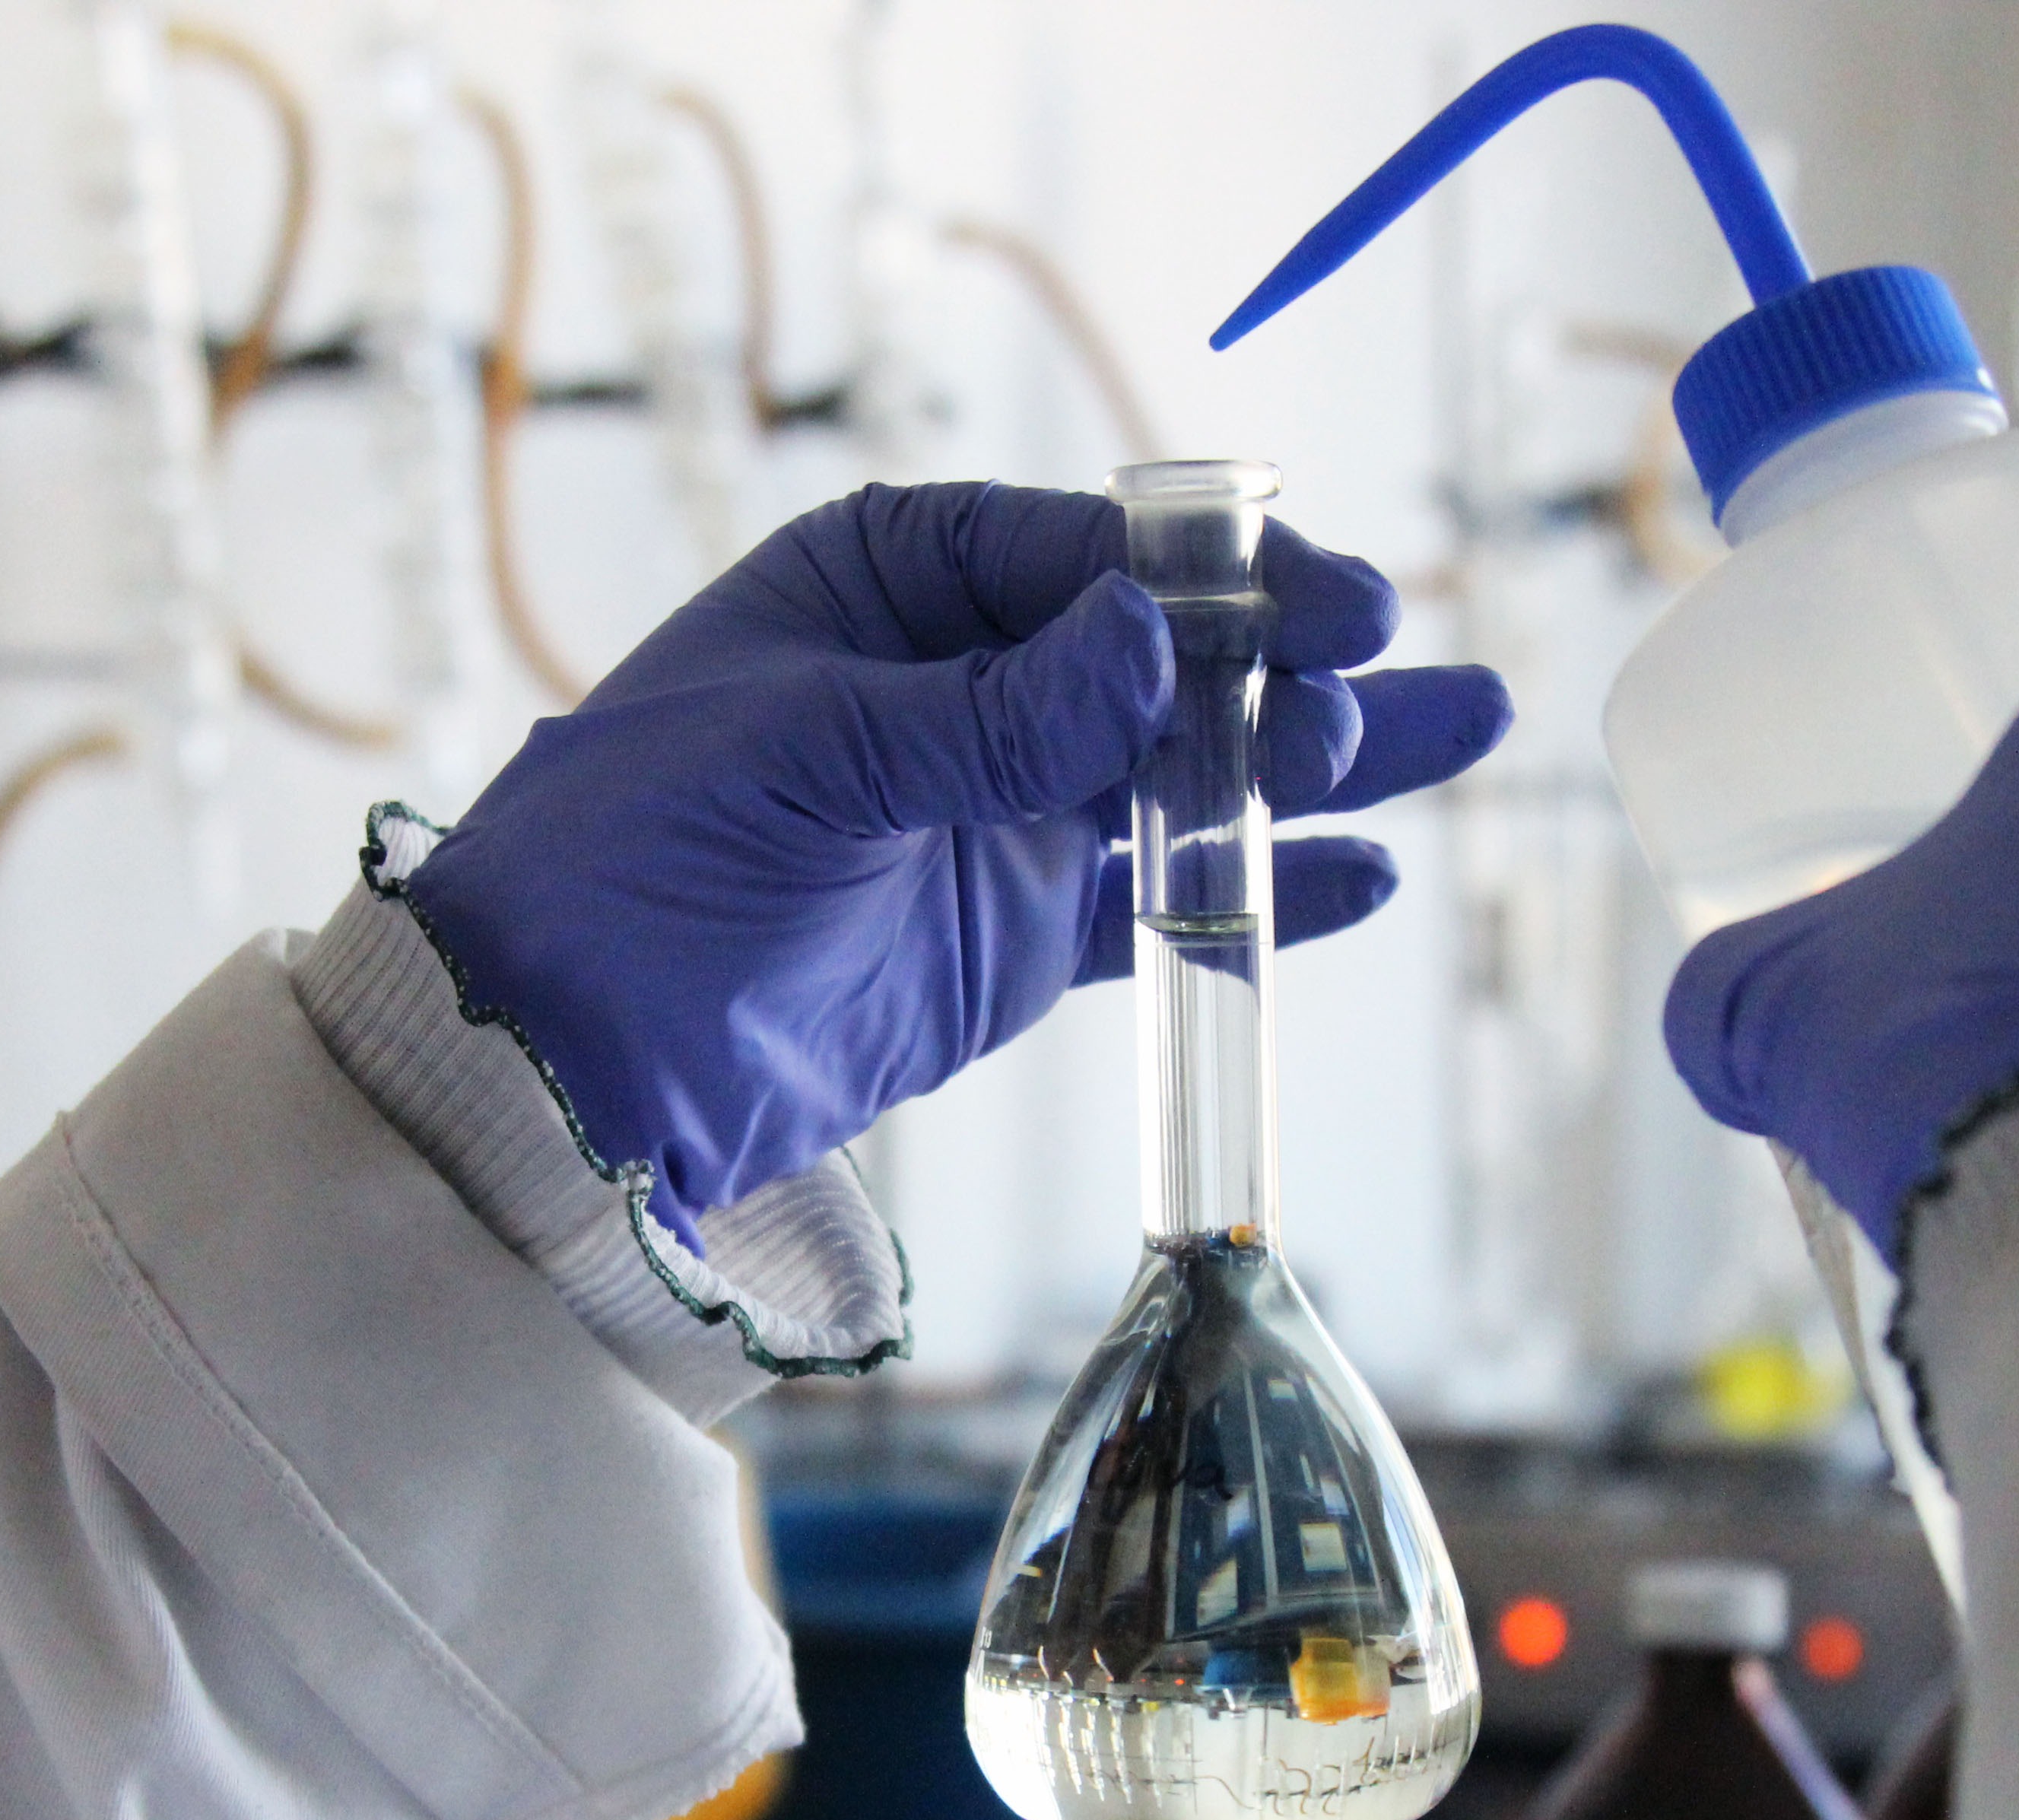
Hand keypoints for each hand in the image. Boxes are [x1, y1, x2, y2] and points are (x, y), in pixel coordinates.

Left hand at [404, 481, 1511, 1239]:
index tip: (1326, 605)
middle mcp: (954, 684)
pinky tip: (1360, 876)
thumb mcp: (804, 757)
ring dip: (1311, 767)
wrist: (565, 1065)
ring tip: (1453, 739)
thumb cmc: (633, 861)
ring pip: (1185, 774)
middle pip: (1160, 659)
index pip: (1085, 555)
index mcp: (885, 582)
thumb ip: (985, 713)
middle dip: (1288, 670)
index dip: (1215, 581)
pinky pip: (1157, 902)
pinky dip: (1257, 892)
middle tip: (1399, 689)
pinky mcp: (1009, 939)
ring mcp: (991, 815)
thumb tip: (1149, 645)